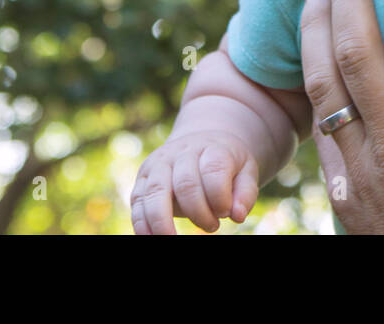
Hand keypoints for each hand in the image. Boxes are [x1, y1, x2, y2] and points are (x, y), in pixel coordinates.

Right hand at [130, 130, 259, 233]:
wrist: (202, 143)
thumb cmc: (226, 164)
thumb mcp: (245, 171)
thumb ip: (245, 193)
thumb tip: (238, 216)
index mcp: (211, 147)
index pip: (214, 170)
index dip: (220, 196)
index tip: (226, 212)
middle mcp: (181, 152)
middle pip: (185, 183)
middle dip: (199, 212)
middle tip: (212, 226)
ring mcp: (158, 164)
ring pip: (155, 192)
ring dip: (163, 222)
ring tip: (174, 240)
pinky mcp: (142, 180)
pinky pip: (138, 202)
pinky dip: (142, 224)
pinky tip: (151, 238)